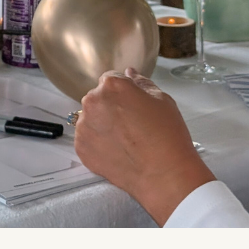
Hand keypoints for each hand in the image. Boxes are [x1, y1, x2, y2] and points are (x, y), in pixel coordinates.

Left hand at [73, 68, 215, 224]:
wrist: (163, 174)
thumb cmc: (166, 136)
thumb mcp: (162, 99)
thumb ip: (141, 82)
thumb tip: (129, 73)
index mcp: (112, 86)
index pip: (110, 79)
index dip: (123, 92)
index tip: (132, 104)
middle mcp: (92, 102)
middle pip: (98, 98)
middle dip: (110, 107)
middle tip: (131, 124)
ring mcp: (84, 126)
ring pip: (91, 119)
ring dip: (102, 124)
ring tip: (124, 140)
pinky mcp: (81, 148)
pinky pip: (87, 139)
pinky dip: (98, 143)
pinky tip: (117, 150)